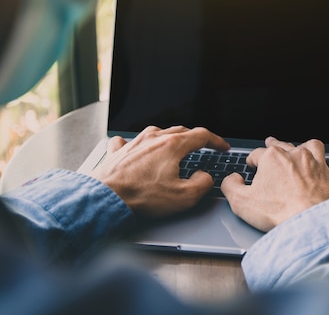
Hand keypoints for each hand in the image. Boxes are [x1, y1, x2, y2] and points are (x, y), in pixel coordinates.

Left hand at [90, 126, 229, 217]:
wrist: (106, 198)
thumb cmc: (142, 197)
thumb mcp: (184, 197)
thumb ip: (203, 184)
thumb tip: (205, 177)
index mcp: (173, 145)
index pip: (202, 135)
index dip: (216, 141)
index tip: (222, 147)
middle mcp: (154, 138)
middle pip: (181, 131)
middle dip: (194, 138)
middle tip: (201, 147)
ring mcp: (134, 142)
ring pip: (157, 132)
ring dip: (168, 138)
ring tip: (172, 147)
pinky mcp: (118, 151)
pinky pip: (129, 140)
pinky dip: (136, 144)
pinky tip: (133, 147)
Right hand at [221, 137, 328, 231]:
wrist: (312, 224)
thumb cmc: (279, 213)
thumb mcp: (241, 203)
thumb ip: (231, 187)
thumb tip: (231, 179)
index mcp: (273, 159)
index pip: (258, 153)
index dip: (253, 159)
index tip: (252, 164)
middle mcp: (297, 156)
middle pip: (285, 145)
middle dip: (276, 145)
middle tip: (272, 145)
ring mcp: (319, 164)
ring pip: (314, 146)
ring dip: (307, 147)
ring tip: (303, 149)